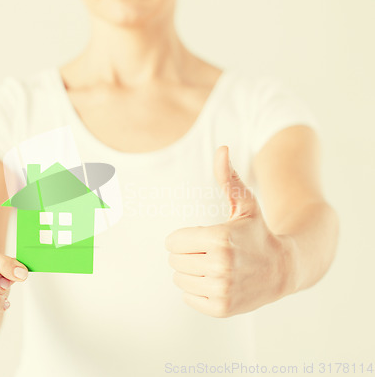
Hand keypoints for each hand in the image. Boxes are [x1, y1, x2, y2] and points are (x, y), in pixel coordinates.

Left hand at [165, 146, 295, 317]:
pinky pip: (188, 298)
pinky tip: (217, 283)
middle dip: (187, 254)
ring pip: (179, 279)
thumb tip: (221, 148)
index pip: (172, 241)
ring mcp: (221, 289)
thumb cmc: (258, 233)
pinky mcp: (221, 308)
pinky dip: (197, 291)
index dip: (184, 238)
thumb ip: (228, 179)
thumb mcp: (245, 205)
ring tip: (214, 267)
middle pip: (174, 260)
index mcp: (219, 238)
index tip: (202, 238)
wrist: (284, 269)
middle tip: (209, 253)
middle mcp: (220, 266)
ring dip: (191, 273)